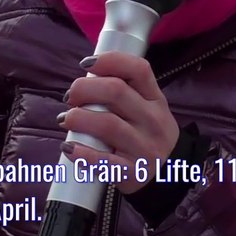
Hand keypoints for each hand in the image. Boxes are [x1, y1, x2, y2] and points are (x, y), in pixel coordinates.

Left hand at [58, 51, 179, 194]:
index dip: (109, 60)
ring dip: (77, 118)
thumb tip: (84, 80)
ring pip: (106, 124)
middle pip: (115, 92)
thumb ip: (124, 92)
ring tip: (65, 120)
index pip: (138, 69)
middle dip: (84, 89)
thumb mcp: (148, 109)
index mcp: (155, 99)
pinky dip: (81, 153)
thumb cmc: (146, 134)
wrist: (169, 175)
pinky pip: (104, 162)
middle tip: (70, 97)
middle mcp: (153, 120)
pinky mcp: (132, 173)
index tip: (86, 64)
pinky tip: (69, 147)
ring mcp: (144, 147)